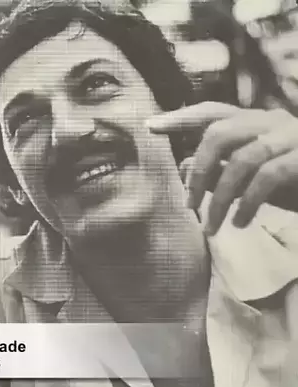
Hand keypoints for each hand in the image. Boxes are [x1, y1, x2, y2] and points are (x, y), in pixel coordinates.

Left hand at [148, 101, 297, 235]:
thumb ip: (226, 169)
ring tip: (211, 226)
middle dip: (198, 169)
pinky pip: (268, 177)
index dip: (180, 117)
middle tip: (189, 203)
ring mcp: (293, 137)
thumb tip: (185, 166)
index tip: (150, 126)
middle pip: (220, 132)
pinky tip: (239, 223)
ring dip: (220, 197)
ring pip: (242, 159)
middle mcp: (274, 122)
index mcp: (259, 122)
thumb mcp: (256, 177)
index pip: (213, 112)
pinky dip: (248, 202)